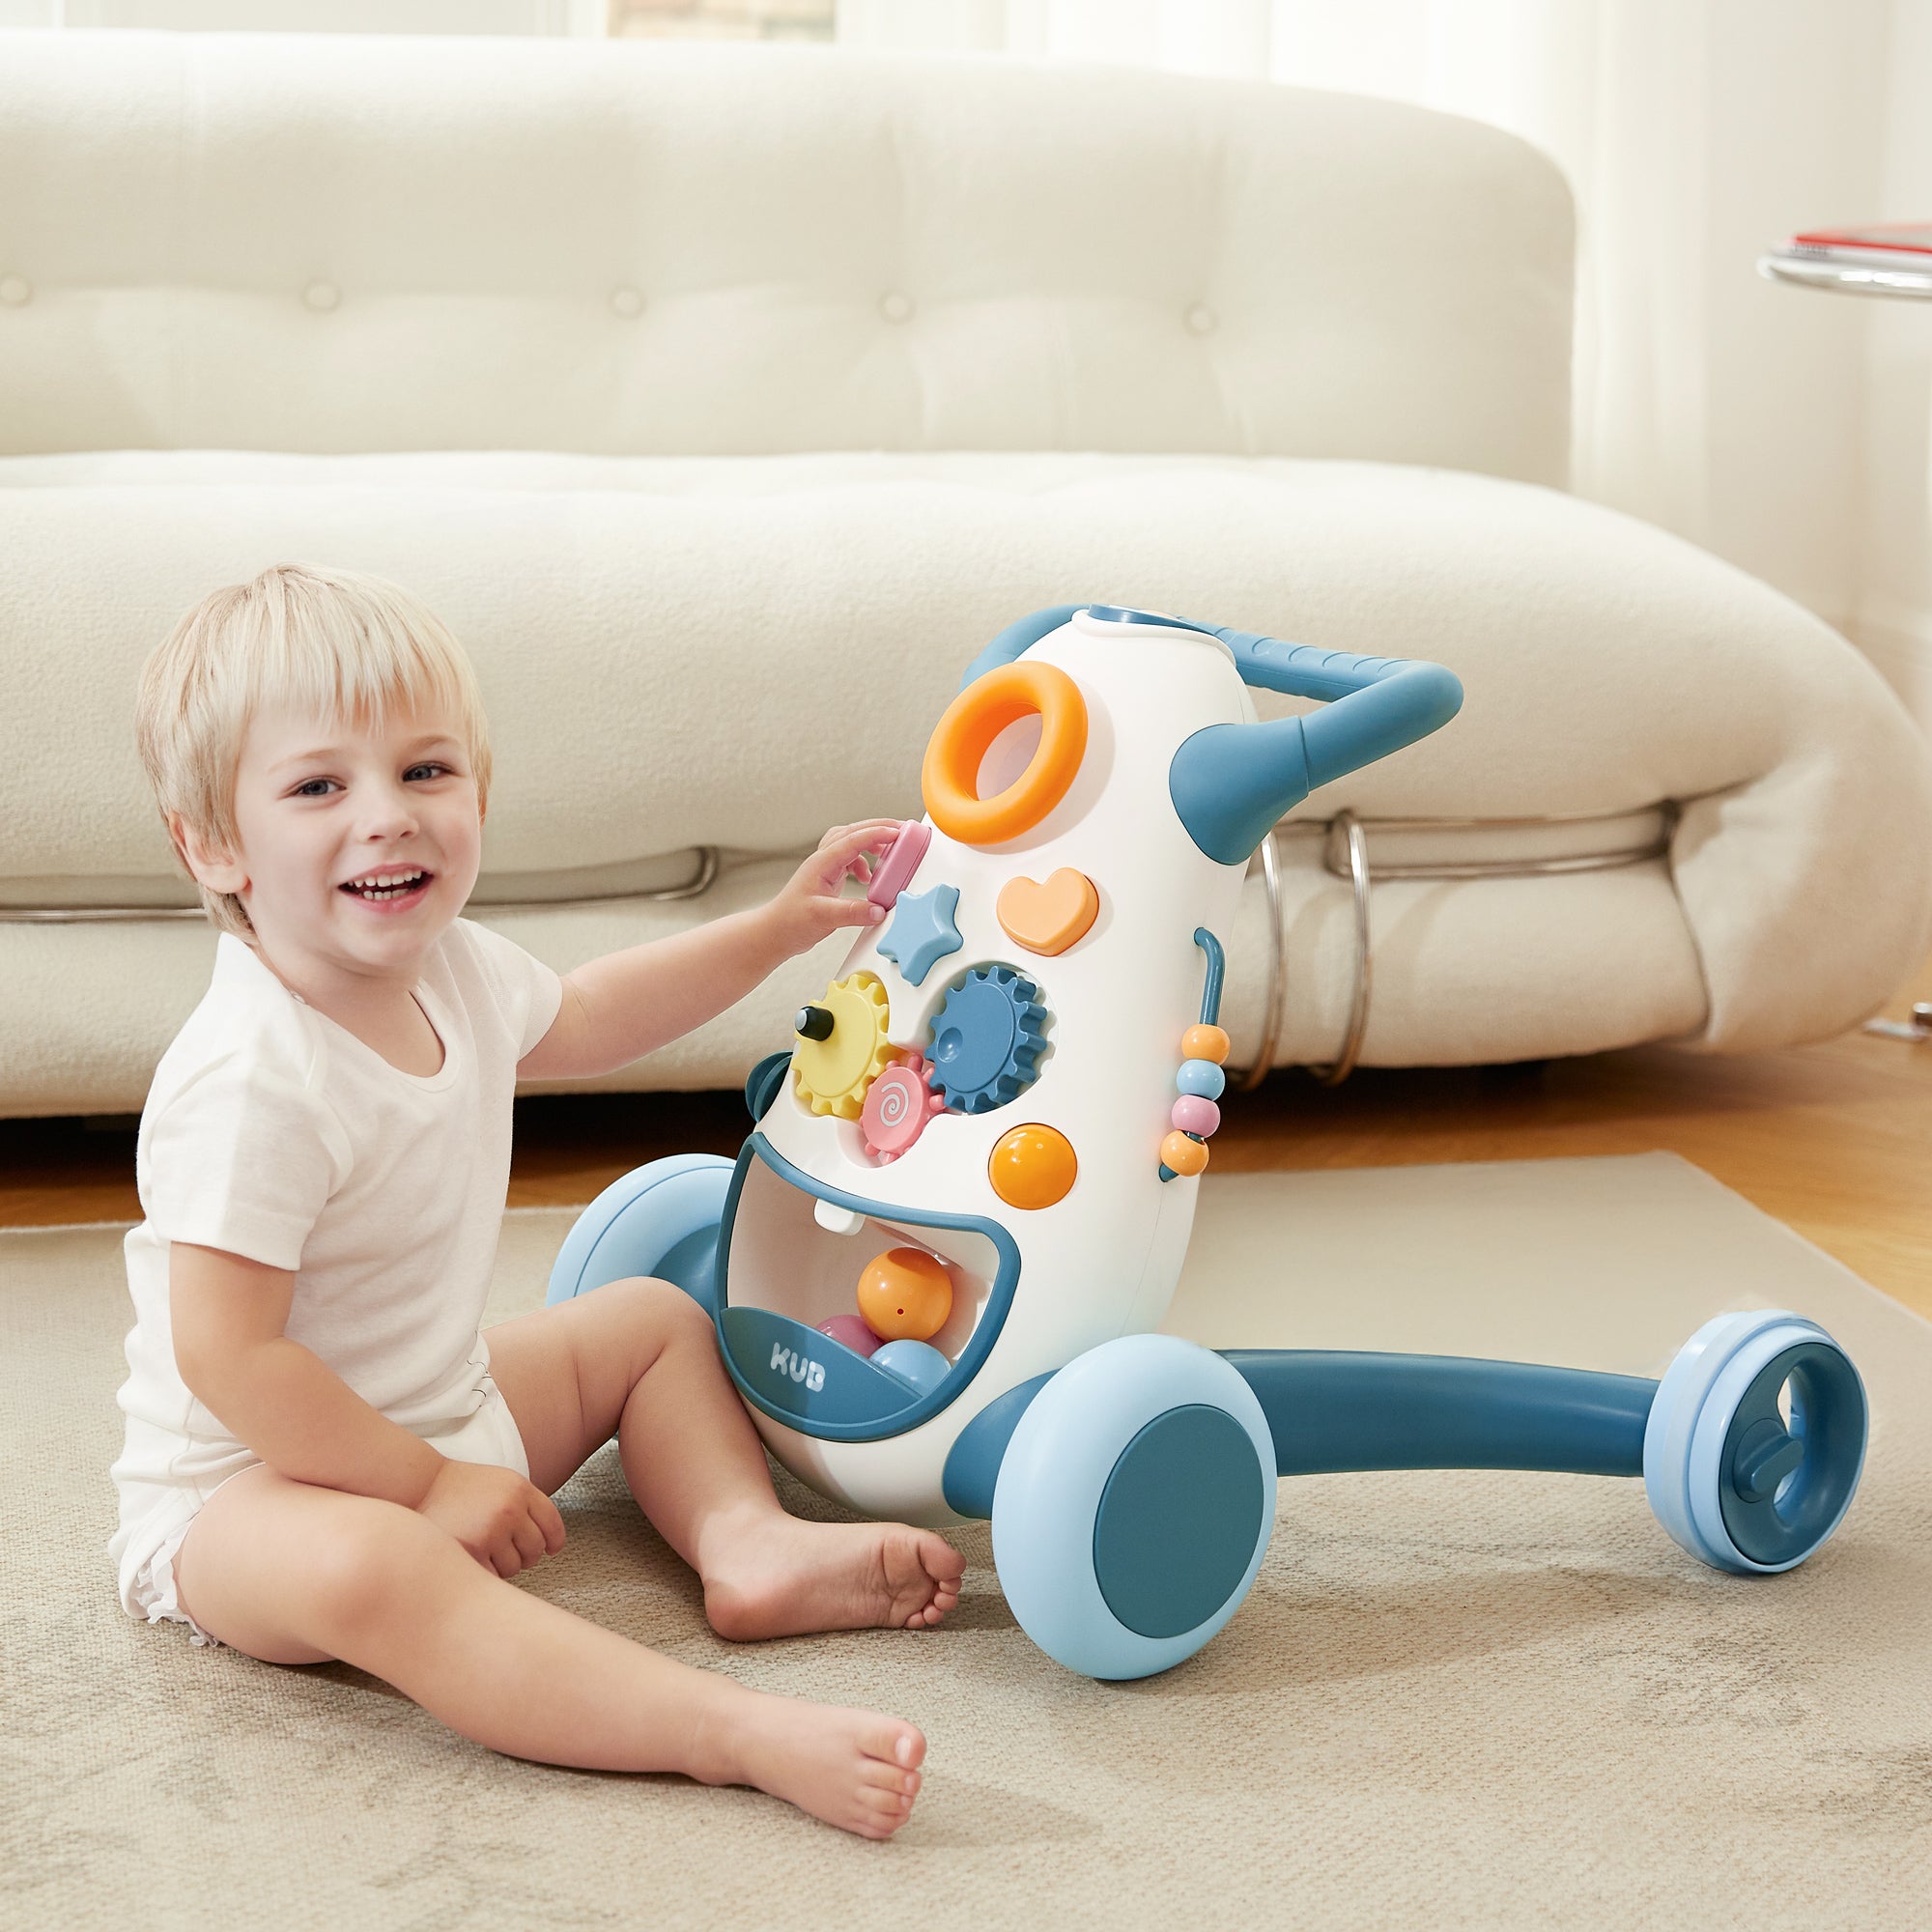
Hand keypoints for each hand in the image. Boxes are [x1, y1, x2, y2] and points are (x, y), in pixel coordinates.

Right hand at [416, 1458, 565, 1578]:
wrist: (422, 1485)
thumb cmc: (462, 1488)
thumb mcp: (502, 1483)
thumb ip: (527, 1505)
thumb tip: (551, 1543)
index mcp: (521, 1490)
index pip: (552, 1524)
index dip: (553, 1541)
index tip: (551, 1549)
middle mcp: (509, 1509)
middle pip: (535, 1549)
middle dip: (524, 1554)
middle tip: (506, 1549)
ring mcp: (490, 1531)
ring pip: (514, 1566)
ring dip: (503, 1565)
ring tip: (484, 1550)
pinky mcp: (471, 1550)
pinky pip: (493, 1576)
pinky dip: (486, 1573)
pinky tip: (475, 1560)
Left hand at [766, 820, 903, 955]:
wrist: (775, 932)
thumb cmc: (790, 921)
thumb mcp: (824, 917)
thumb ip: (852, 912)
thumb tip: (879, 909)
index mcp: (822, 863)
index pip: (853, 839)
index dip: (877, 834)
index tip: (898, 833)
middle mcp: (823, 860)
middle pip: (853, 832)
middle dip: (878, 828)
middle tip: (901, 830)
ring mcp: (825, 867)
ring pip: (850, 842)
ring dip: (870, 842)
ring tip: (887, 851)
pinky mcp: (828, 877)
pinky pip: (849, 858)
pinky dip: (863, 861)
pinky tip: (868, 878)